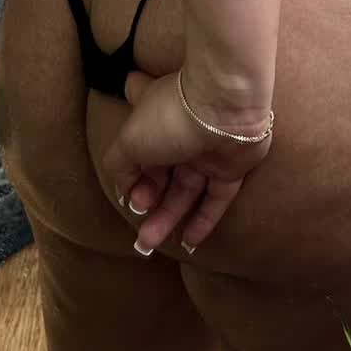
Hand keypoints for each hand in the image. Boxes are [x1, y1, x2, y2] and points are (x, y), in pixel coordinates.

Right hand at [100, 68, 272, 256]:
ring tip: (149, 243)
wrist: (224, 108)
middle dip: (147, 202)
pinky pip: (215, 200)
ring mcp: (206, 153)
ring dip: (167, 218)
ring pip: (185, 192)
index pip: (137, 141)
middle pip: (161, 174)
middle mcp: (179, 136)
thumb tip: (124, 187)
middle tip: (138, 226)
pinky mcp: (231, 169)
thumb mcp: (128, 141)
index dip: (130, 167)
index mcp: (153, 120)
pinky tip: (188, 242)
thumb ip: (119, 165)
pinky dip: (203, 221)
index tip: (126, 191)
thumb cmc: (170, 117)